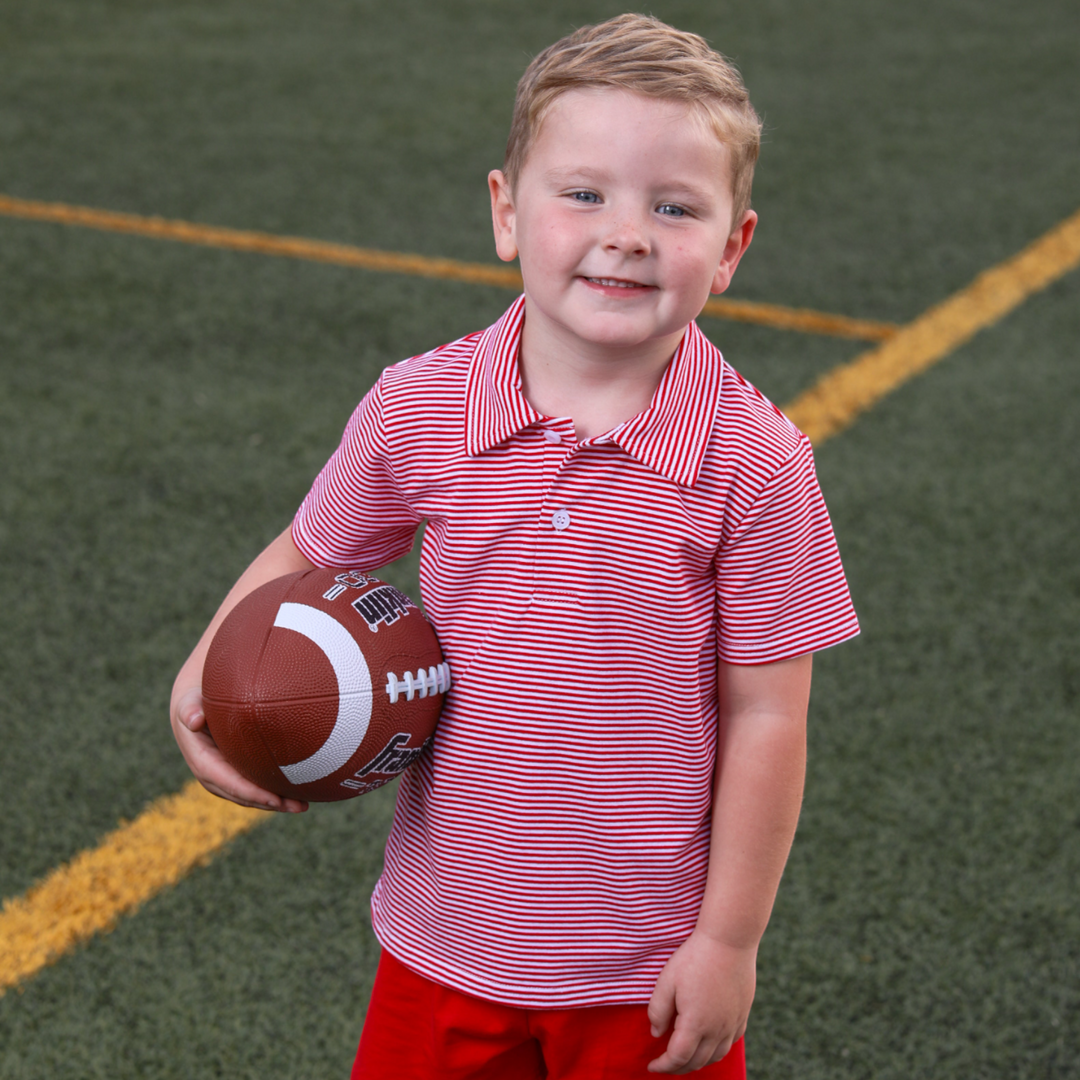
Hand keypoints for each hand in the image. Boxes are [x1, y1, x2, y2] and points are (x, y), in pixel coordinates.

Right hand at [170, 684, 307, 813]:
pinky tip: (295, 795)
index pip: (229, 782)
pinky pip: (254, 788)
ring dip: (276, 803)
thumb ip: (190, 709)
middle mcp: (211, 776)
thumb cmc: (195, 702)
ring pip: (250, 796)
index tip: (274, 799)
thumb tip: (194, 720)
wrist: (193, 708)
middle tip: (298, 806)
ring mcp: (223, 777)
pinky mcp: (234, 774)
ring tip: (302, 805)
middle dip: (270, 803)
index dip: (251, 793)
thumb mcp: (189, 703)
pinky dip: (273, 794)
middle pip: (243, 795)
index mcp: (202, 761)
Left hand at [646, 931, 755, 1073]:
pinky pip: (730, 1042)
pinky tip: (709, 1043)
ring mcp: (732, 1023)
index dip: (663, 1066)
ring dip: (698, 1062)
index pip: (677, 1058)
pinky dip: (717, 1050)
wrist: (730, 940)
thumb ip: (658, 1010)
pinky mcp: (743, 1013)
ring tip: (685, 1057)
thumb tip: (656, 1033)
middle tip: (665, 1064)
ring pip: (716, 1056)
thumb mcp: (667, 981)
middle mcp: (717, 1030)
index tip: (651, 1065)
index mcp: (696, 1024)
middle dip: (678, 1068)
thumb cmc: (695, 957)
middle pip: (697, 1062)